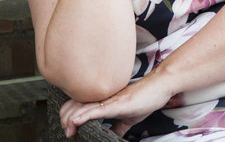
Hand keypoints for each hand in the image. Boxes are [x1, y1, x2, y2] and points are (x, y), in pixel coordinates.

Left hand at [59, 75, 173, 138]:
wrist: (159, 87)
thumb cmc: (146, 98)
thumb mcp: (129, 117)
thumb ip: (118, 127)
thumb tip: (114, 137)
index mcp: (103, 100)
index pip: (77, 105)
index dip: (68, 116)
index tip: (69, 129)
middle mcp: (103, 97)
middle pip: (73, 105)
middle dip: (65, 119)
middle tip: (68, 132)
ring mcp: (109, 100)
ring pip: (82, 107)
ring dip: (71, 120)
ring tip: (69, 130)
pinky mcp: (117, 104)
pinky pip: (98, 109)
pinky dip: (85, 115)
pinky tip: (76, 121)